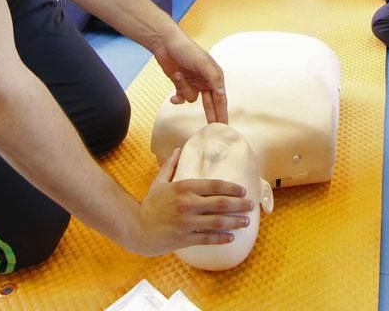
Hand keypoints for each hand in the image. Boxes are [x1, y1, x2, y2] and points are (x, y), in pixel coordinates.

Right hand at [132, 148, 254, 255]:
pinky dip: (222, 238)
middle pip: (220, 204)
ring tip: (246, 221)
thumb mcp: (159, 182)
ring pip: (218, 222)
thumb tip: (178, 149)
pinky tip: (231, 237)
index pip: (214, 185)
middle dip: (239, 205)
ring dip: (235, 221)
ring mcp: (187, 222)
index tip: (243, 190)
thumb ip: (170, 166)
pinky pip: (208, 238)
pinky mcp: (185, 238)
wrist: (137, 228)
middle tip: (251, 206)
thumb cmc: (150, 204)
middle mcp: (187, 204)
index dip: (231, 188)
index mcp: (184, 187)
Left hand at [153, 35, 228, 122]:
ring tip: (178, 75)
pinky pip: (181, 98)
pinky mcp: (181, 84)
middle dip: (211, 115)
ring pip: (191, 98)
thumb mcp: (203, 63)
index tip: (224, 126)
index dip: (222, 112)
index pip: (220, 98)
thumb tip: (222, 94)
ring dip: (184, 89)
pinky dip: (177, 97)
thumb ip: (214, 79)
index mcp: (214, 75)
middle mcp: (205, 80)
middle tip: (213, 130)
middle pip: (210, 103)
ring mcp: (193, 83)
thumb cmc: (187, 50)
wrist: (165, 43)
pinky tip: (172, 96)